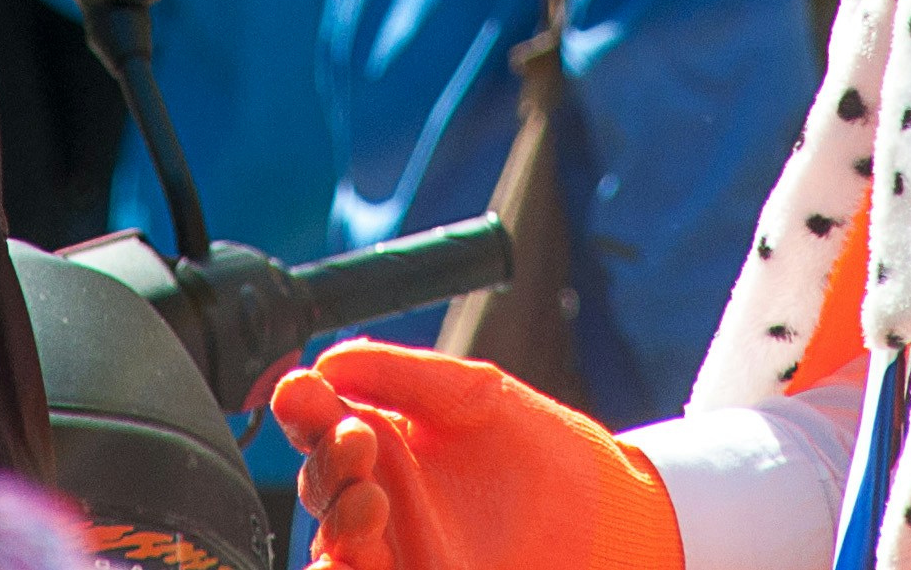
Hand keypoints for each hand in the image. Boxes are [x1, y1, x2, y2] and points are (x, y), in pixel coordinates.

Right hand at [264, 344, 679, 569]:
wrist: (609, 515)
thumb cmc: (540, 449)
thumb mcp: (474, 396)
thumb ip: (403, 375)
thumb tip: (330, 361)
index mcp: (381, 446)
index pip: (319, 427)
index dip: (303, 409)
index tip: (302, 392)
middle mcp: (376, 504)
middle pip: (322, 489)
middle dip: (327, 464)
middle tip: (357, 440)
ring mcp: (396, 556)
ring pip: (336, 553)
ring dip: (339, 528)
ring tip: (368, 503)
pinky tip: (359, 561)